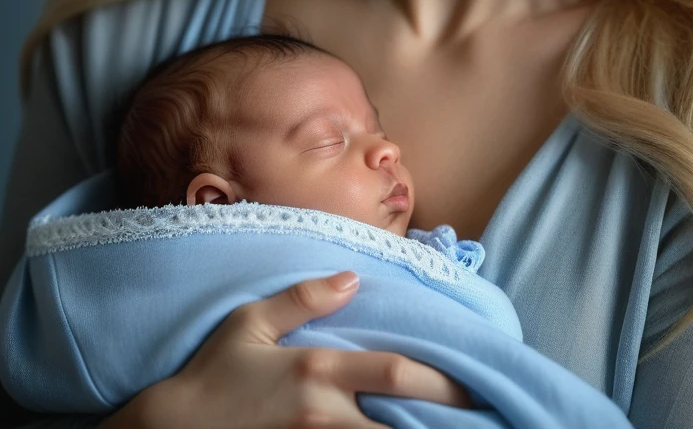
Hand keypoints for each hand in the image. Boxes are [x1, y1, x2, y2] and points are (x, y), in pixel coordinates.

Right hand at [104, 271, 472, 428]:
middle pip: (399, 418)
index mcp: (315, 370)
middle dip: (444, 414)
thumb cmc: (212, 373)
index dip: (439, 378)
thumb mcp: (250, 322)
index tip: (473, 380)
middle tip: (480, 412)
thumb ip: (303, 298)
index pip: (392, 371)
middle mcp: (323, 413)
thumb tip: (353, 278)